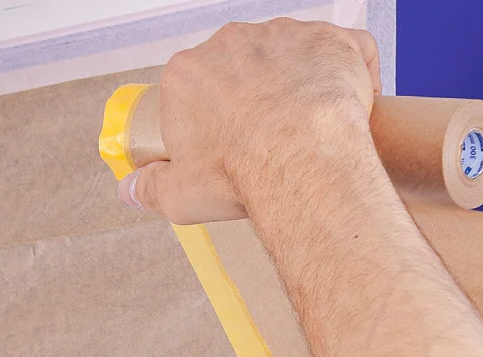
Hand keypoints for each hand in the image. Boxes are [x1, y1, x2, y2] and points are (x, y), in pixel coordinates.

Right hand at [119, 19, 380, 224]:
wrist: (304, 164)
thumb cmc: (240, 175)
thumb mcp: (178, 194)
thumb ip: (149, 188)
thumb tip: (130, 190)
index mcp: (187, 73)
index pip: (192, 89)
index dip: (207, 118)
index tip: (222, 143)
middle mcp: (232, 43)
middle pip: (239, 67)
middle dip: (251, 96)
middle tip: (265, 138)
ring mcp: (284, 36)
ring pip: (289, 55)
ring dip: (297, 82)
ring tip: (308, 126)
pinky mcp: (331, 41)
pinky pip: (344, 49)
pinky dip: (350, 72)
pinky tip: (352, 105)